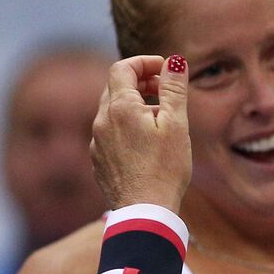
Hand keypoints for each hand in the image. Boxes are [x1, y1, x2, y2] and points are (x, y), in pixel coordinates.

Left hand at [90, 54, 192, 211]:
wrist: (144, 211)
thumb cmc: (165, 168)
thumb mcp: (176, 125)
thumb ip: (173, 90)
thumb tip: (175, 62)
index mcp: (119, 108)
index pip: (122, 68)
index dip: (144, 63)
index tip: (165, 69)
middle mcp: (101, 121)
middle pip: (115, 87)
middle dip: (141, 82)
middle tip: (166, 91)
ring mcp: (96, 142)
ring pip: (113, 111)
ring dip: (135, 106)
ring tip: (162, 120)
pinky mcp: (99, 160)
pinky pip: (110, 132)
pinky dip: (128, 126)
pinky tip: (147, 144)